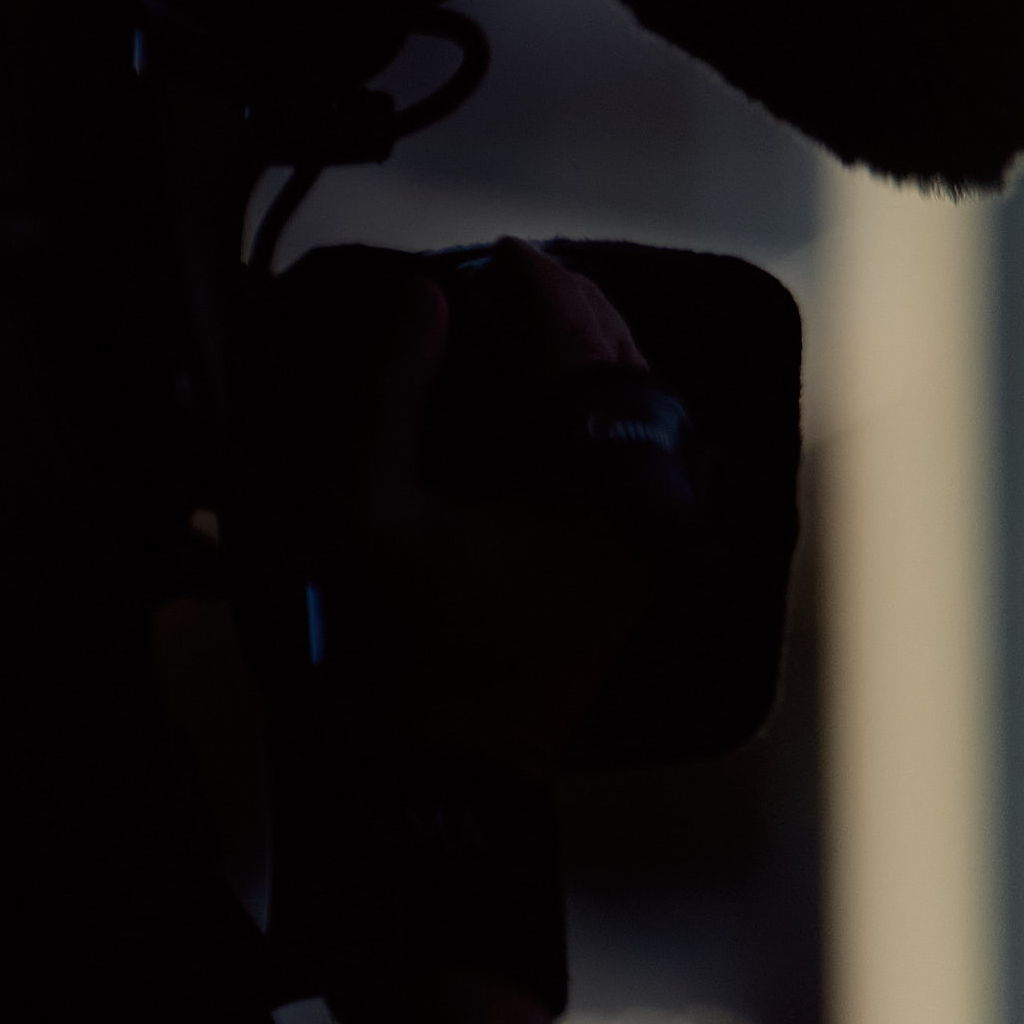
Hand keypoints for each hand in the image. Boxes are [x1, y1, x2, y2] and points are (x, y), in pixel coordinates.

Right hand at [332, 247, 659, 773]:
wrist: (450, 773)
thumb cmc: (403, 647)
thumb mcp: (367, 508)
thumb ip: (388, 393)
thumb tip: (422, 300)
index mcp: (602, 487)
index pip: (586, 354)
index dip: (545, 290)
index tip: (502, 251)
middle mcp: (653, 509)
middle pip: (637, 376)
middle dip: (584, 314)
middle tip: (524, 273)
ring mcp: (656, 544)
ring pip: (650, 419)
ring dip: (602, 359)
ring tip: (541, 317)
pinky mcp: (641, 569)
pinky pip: (644, 461)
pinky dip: (608, 412)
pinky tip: (561, 394)